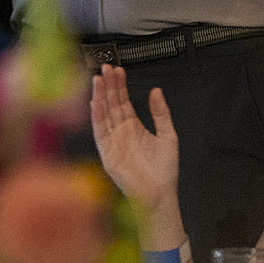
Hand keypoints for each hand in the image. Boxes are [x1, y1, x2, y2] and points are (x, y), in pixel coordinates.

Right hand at [87, 65, 179, 212]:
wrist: (159, 194)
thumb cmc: (164, 169)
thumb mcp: (168, 137)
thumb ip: (161, 114)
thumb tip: (156, 90)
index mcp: (133, 126)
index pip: (123, 101)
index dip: (120, 85)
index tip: (118, 70)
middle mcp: (120, 130)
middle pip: (111, 104)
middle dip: (109, 86)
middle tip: (106, 67)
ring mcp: (112, 141)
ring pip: (103, 114)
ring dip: (100, 96)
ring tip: (98, 79)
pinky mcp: (106, 152)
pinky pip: (99, 132)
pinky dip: (96, 117)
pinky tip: (95, 103)